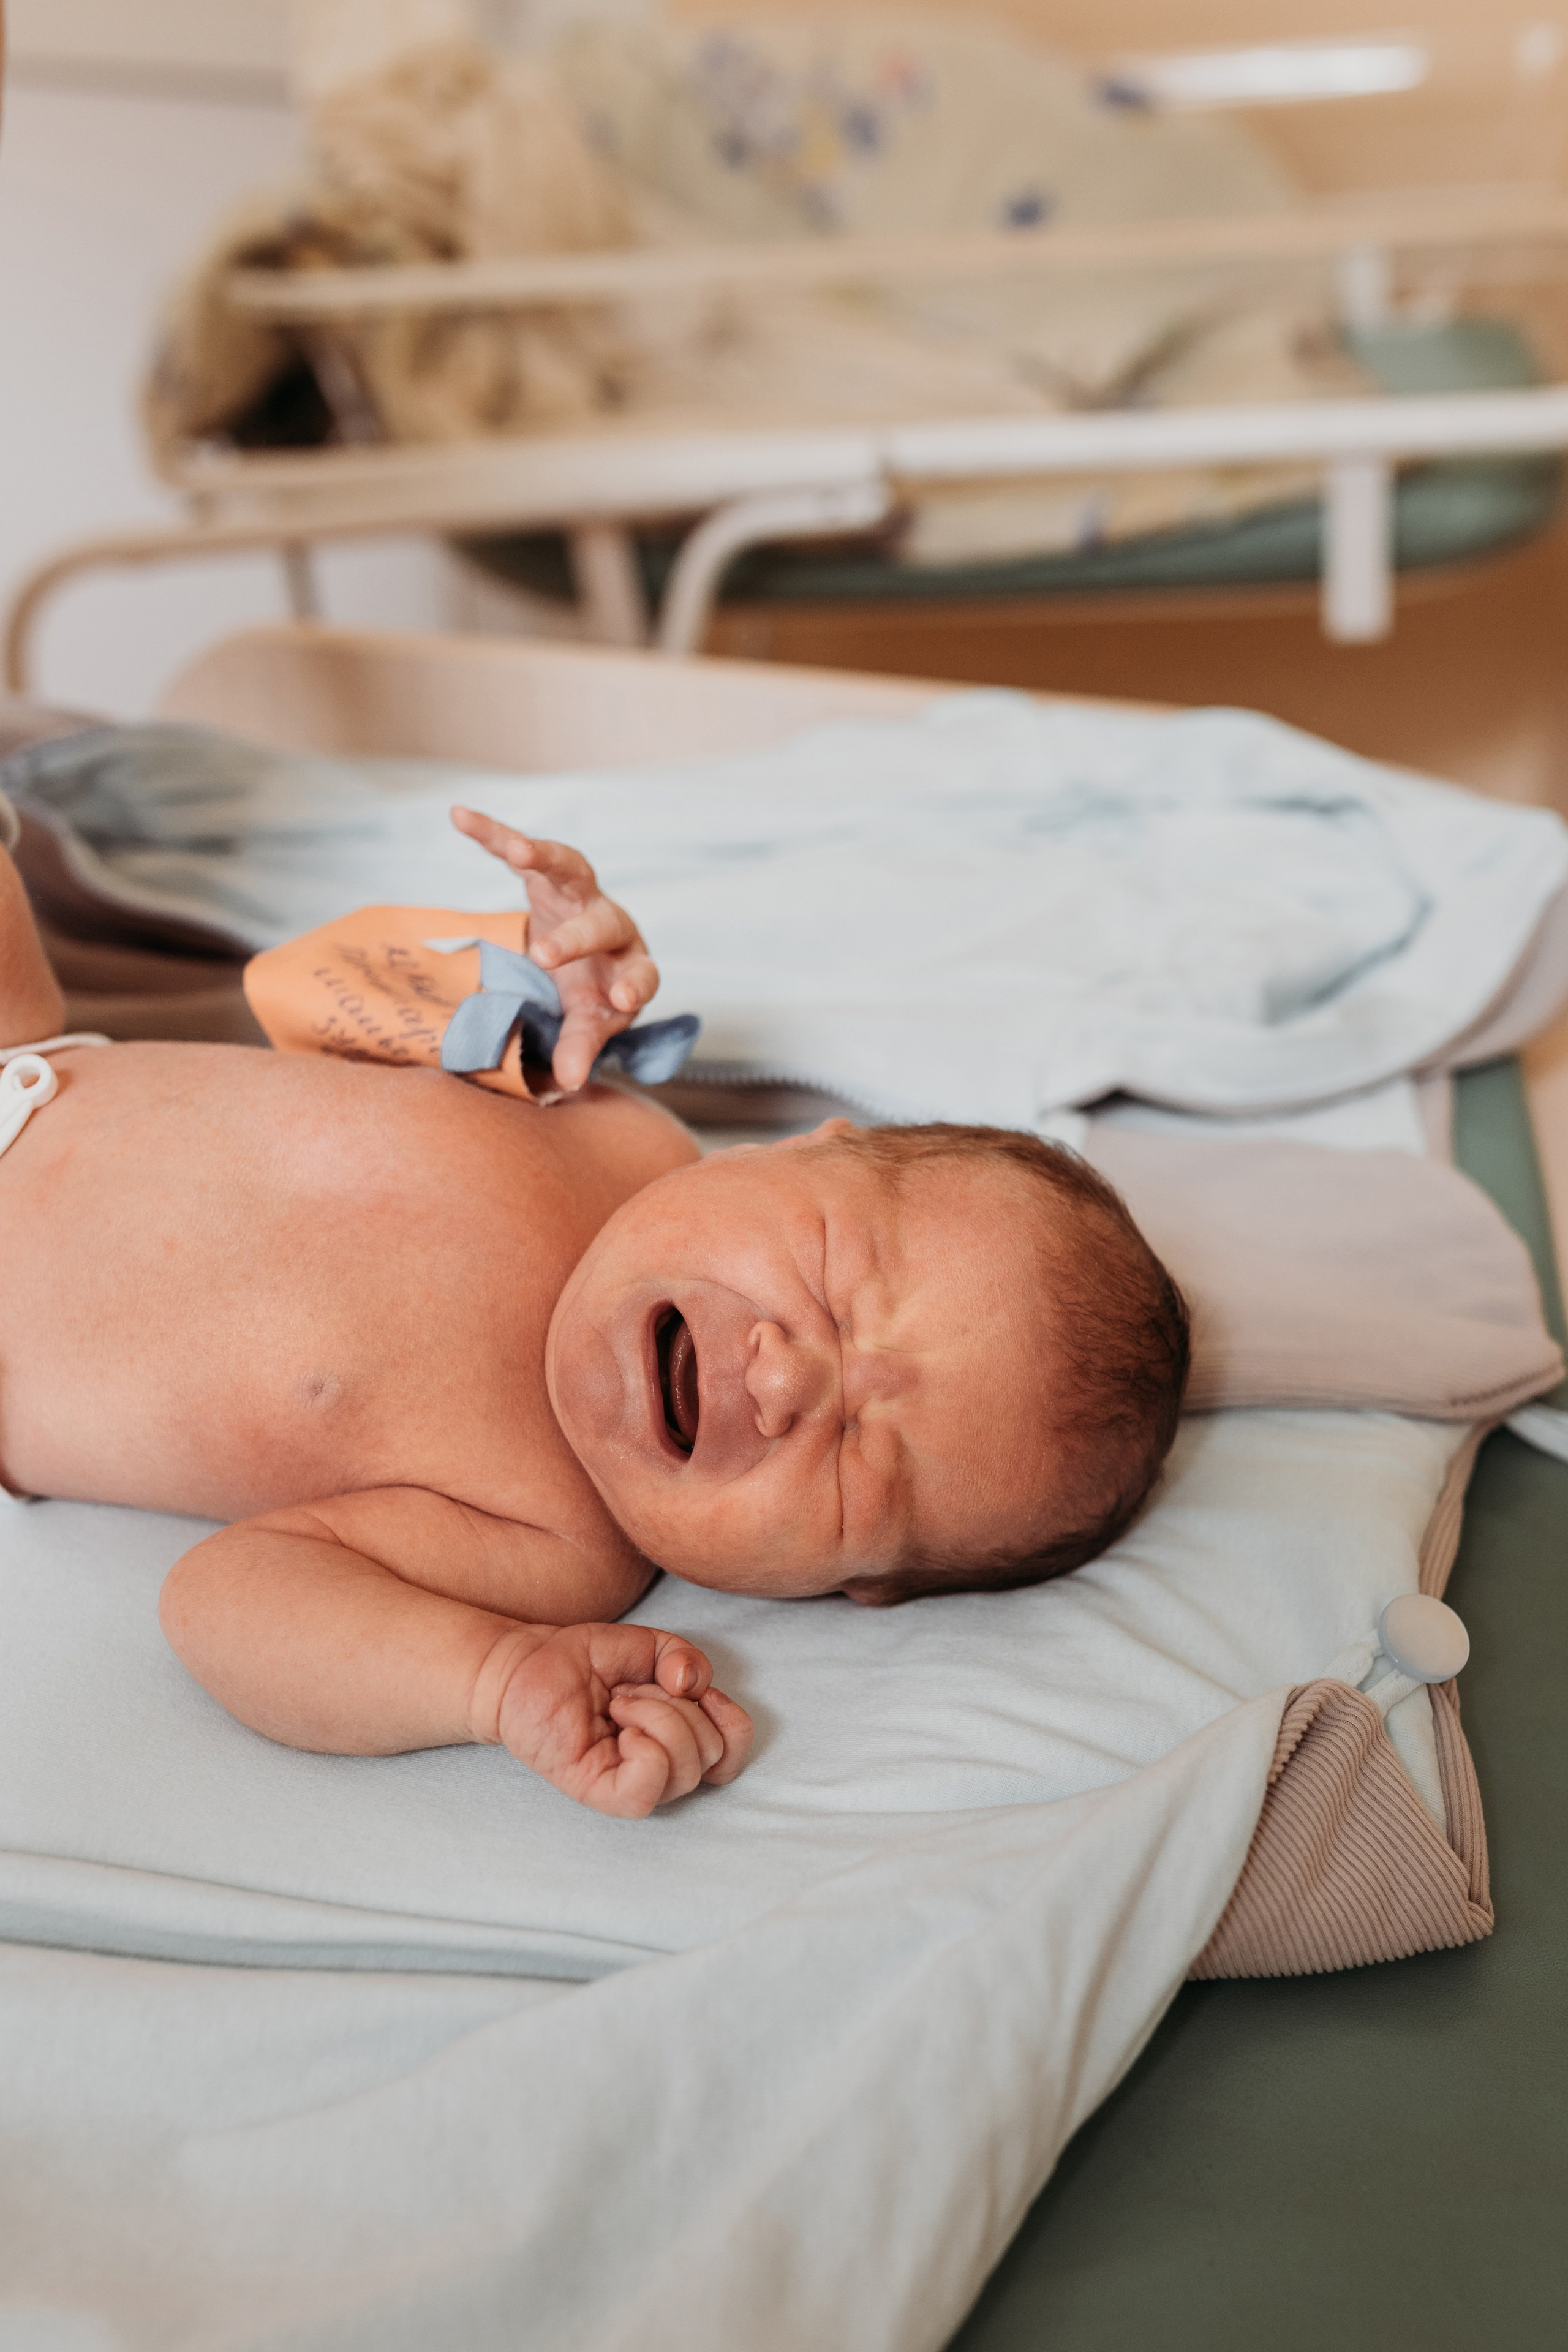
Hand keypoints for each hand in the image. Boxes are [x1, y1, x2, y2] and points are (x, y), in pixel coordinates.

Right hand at [451, 810, 657, 1091]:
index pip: (643, 973)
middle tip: (546, 955)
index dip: (634, 985)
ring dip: (542, 858)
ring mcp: (579, 893)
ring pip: (570, 868)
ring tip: (515, 851)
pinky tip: (459, 816)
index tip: (623, 999)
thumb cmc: (591, 991)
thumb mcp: (588, 1020)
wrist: (584, 953)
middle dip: (576, 937)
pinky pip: (518, 848)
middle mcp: (611, 924)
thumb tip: (567, 1082)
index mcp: (630, 964)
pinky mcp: (546, 874)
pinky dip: (492, 833)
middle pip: (602, 923)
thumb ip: (579, 1046)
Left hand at [492, 1623, 752, 1818]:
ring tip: (617, 1704)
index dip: (731, 1720)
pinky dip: (646, 1747)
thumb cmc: (580, 1660)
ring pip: (685, 1768)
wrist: (524, 1666)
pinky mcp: (603, 1793)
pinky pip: (649, 1786)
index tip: (696, 1688)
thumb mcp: (644, 1644)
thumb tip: (695, 1686)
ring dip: (657, 1717)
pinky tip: (619, 1729)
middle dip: (677, 1705)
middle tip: (628, 1691)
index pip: (732, 1753)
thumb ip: (681, 1656)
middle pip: (712, 1752)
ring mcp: (632, 1784)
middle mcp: (660, 1768)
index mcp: (677, 1739)